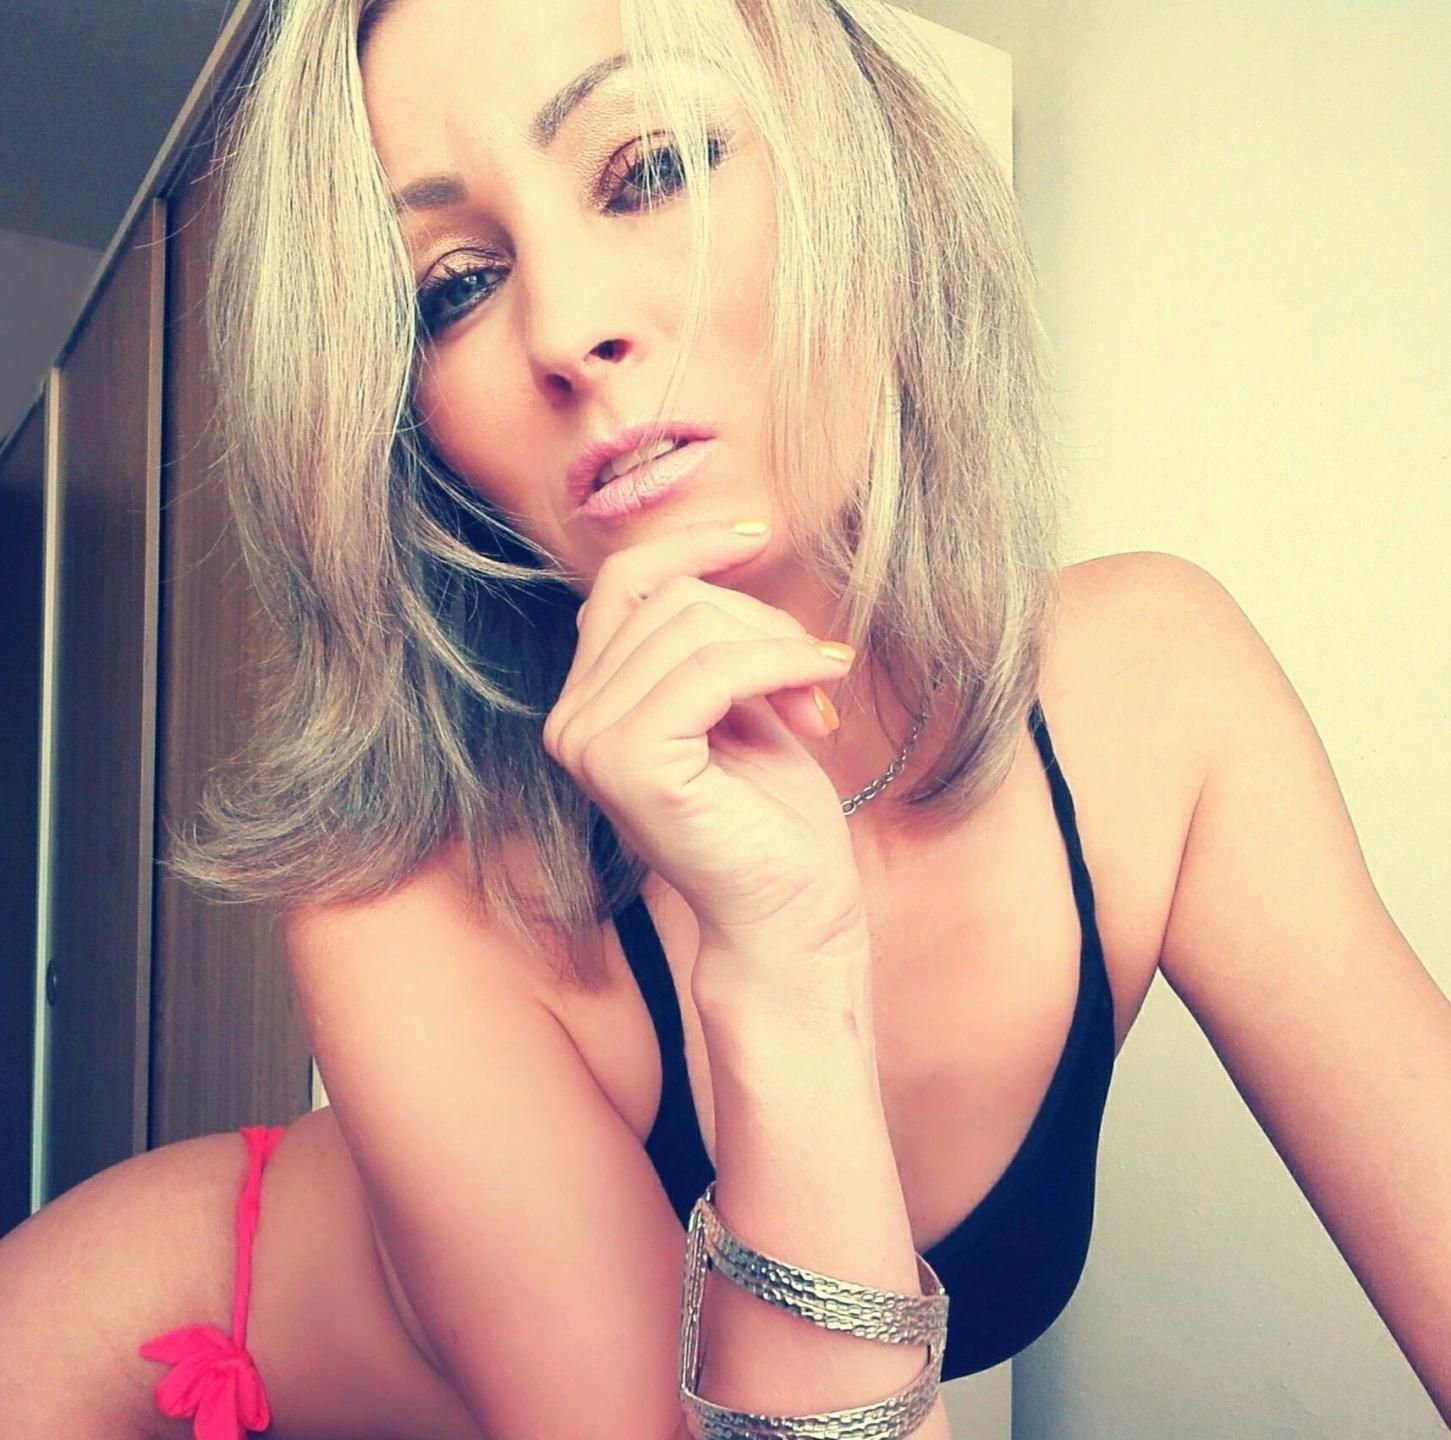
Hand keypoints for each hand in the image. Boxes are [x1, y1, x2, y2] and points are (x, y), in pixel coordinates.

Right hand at [542, 519, 870, 1006]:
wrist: (788, 917)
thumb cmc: (771, 820)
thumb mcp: (736, 706)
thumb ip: (707, 643)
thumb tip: (720, 554)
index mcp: (589, 703)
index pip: (623, 583)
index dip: (689, 545)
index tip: (757, 536)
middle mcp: (572, 720)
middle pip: (670, 601)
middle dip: (762, 625)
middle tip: (820, 678)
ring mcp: (591, 743)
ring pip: (694, 629)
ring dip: (779, 650)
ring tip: (819, 699)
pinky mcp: (630, 763)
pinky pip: (712, 669)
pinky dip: (778, 664)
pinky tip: (820, 685)